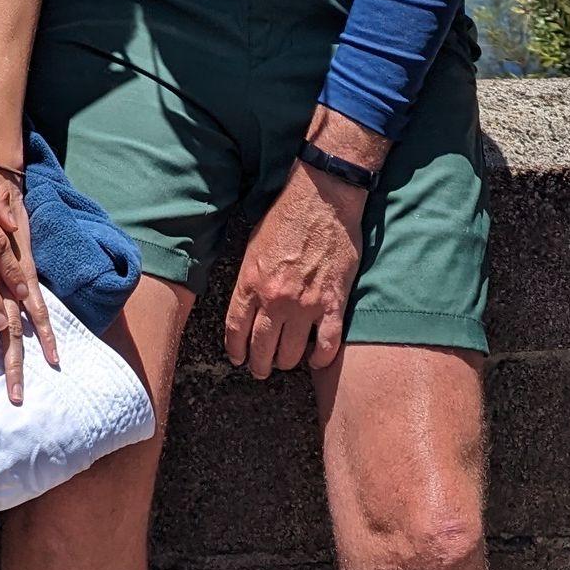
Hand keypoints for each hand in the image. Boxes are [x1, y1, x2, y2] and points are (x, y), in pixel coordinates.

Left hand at [222, 166, 368, 378]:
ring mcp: (305, 304)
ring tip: (288, 362)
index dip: (236, 351)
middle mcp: (274, 298)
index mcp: (250, 282)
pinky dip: (321, 358)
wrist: (322, 199)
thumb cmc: (286, 216)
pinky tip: (317, 359)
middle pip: (262, 347)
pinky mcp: (333, 303)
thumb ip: (250, 279)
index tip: (238, 359)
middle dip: (260, 364)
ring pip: (291, 352)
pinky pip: (327, 345)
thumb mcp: (254, 245)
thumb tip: (248, 305)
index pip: (236, 330)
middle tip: (262, 369)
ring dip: (288, 362)